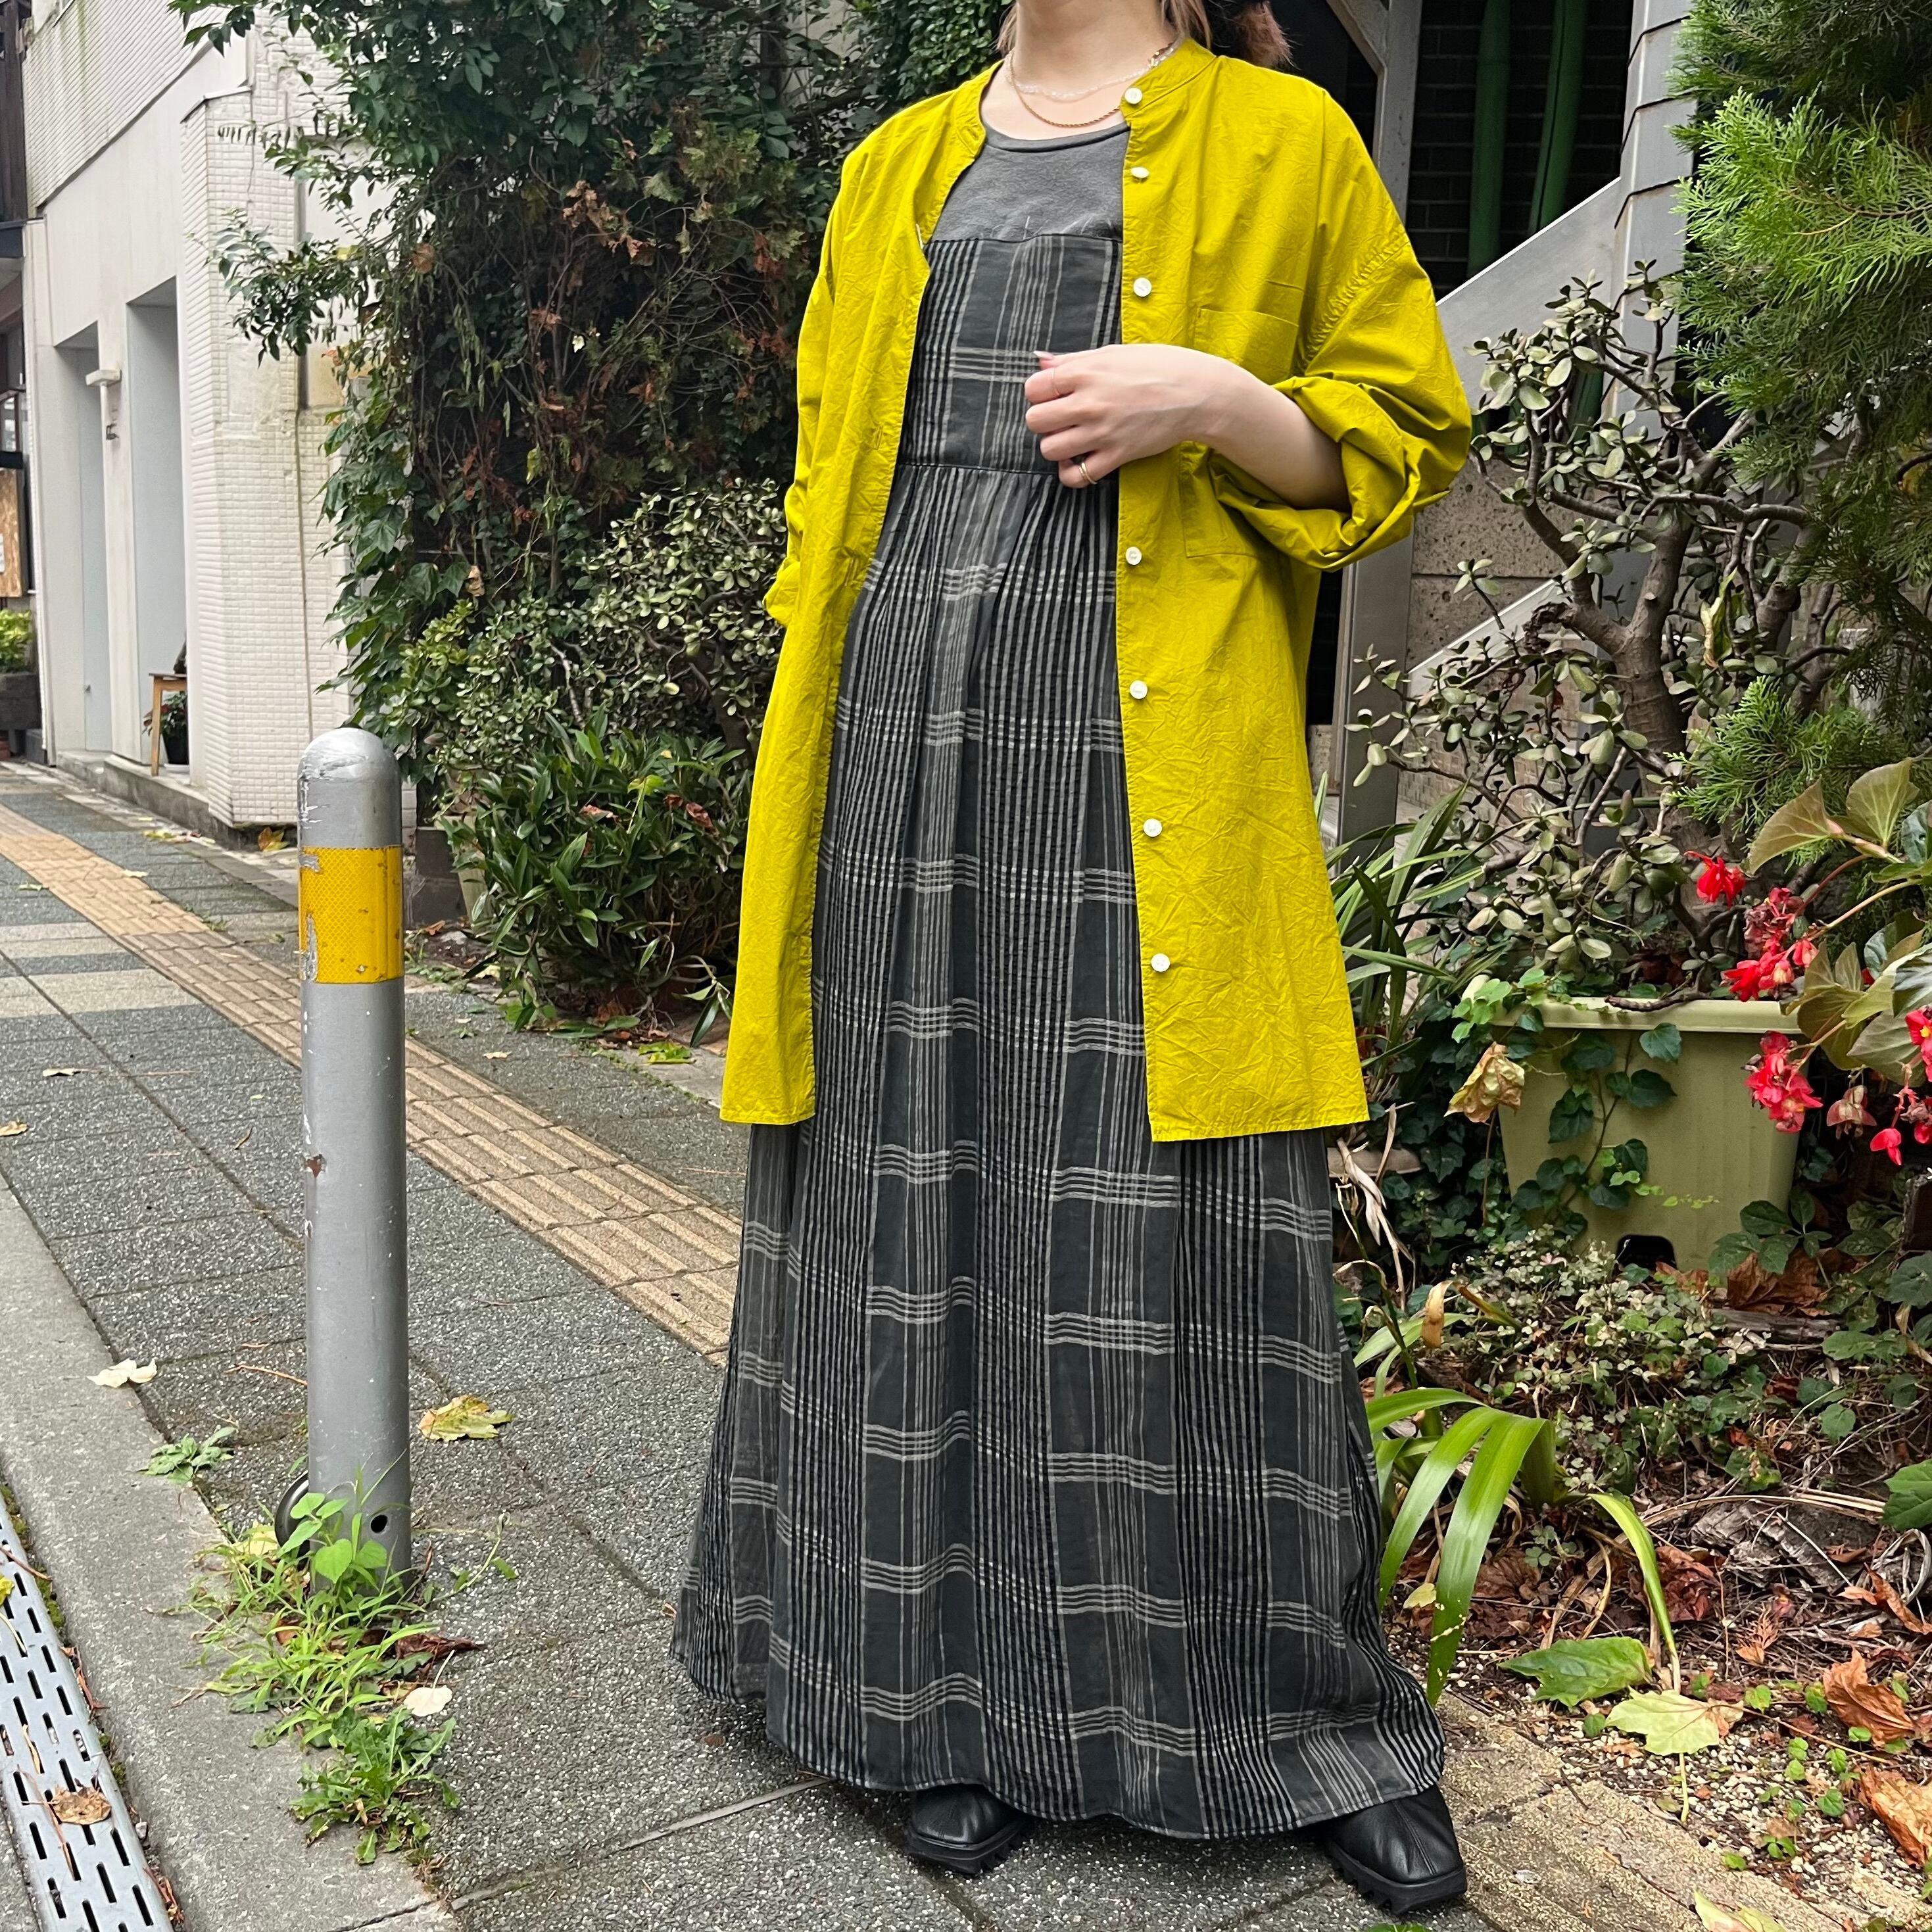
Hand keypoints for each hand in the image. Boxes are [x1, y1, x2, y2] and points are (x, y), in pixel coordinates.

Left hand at [1023, 343, 1349, 509]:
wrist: (1198, 392)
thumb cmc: (1159, 366)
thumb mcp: (1114, 353)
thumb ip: (1073, 359)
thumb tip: (1041, 360)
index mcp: (1086, 372)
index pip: (1034, 387)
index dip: (1039, 392)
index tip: (1053, 394)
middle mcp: (1089, 403)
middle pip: (1035, 420)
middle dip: (1044, 419)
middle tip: (1061, 417)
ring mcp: (1102, 432)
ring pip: (1049, 449)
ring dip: (1056, 446)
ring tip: (1071, 438)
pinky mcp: (1116, 456)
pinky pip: (1076, 476)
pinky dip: (1070, 473)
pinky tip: (1077, 461)